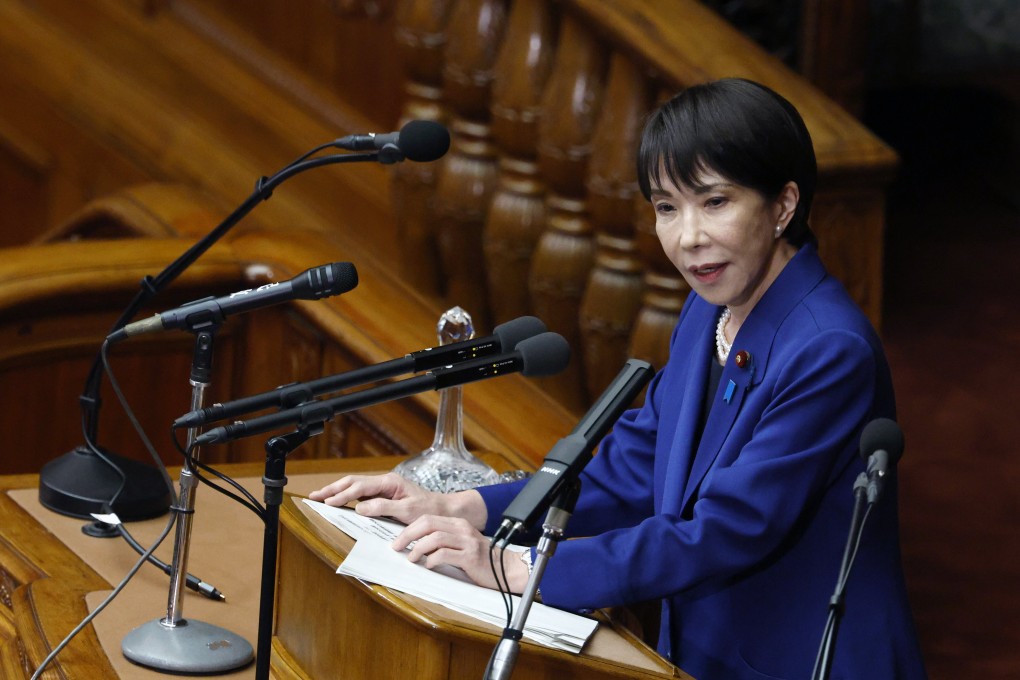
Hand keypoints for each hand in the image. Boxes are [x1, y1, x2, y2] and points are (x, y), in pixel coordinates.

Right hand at [307, 472, 486, 528]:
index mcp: (389, 483)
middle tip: (314, 495)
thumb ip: (383, 507)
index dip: (342, 495)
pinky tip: (339, 502)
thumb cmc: (429, 510)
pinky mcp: (385, 497)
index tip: (328, 502)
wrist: (444, 511)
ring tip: (320, 497)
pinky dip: (347, 497)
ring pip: (355, 487)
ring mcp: (384, 489)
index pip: (359, 487)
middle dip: (333, 489)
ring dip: (337, 492)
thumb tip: (360, 507)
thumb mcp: (408, 510)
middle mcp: (385, 483)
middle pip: (353, 483)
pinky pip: (362, 494)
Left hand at [394, 514, 530, 592]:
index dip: (409, 528)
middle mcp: (462, 529)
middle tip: (397, 547)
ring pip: (435, 538)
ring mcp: (467, 542)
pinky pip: (445, 554)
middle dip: (408, 535)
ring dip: (418, 548)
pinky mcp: (470, 556)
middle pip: (428, 524)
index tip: (398, 540)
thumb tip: (418, 547)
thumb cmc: (482, 560)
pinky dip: (432, 560)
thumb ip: (444, 542)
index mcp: (458, 523)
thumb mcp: (462, 544)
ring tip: (412, 558)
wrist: (506, 569)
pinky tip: (429, 566)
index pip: (428, 519)